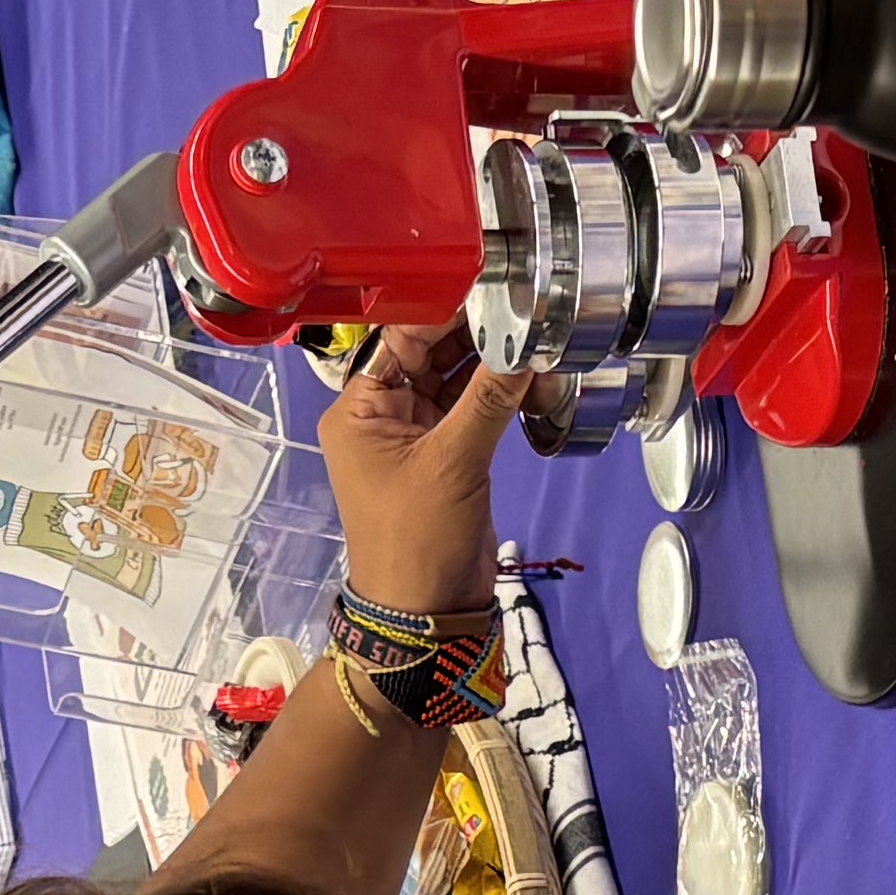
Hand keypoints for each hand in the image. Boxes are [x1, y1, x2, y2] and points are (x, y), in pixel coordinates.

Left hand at [314, 319, 524, 613]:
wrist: (427, 613)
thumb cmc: (418, 541)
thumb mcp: (453, 462)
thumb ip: (489, 398)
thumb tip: (524, 345)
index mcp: (359, 409)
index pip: (398, 338)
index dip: (442, 309)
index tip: (488, 281)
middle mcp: (383, 415)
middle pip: (429, 352)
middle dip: (474, 332)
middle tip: (523, 301)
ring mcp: (416, 434)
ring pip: (456, 378)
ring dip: (493, 361)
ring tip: (536, 332)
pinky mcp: (447, 455)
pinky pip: (473, 408)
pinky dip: (500, 392)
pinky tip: (532, 372)